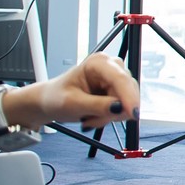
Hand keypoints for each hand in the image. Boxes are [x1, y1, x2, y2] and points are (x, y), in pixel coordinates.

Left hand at [10, 52, 139, 129]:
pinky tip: (95, 115)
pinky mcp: (118, 90)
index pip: (120, 79)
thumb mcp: (73, 103)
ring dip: (110, 116)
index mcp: (98, 63)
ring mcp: (115, 78)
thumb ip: (97, 106)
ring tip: (89, 118)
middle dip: (112, 111)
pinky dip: (110, 116)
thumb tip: (120, 109)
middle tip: (91, 121)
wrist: (51, 101)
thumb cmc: (56, 97)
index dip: (129, 97)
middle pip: (127, 91)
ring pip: (127, 102)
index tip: (133, 114)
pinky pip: (124, 107)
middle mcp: (111, 67)